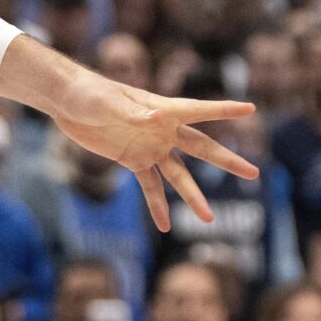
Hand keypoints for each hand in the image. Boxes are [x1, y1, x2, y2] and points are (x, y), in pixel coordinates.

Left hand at [41, 72, 256, 230]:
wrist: (67, 102)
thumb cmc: (89, 93)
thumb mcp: (109, 103)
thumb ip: (135, 114)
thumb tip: (159, 119)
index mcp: (162, 109)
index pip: (200, 110)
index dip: (225, 110)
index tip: (251, 110)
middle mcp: (163, 129)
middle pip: (201, 147)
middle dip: (227, 161)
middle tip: (253, 174)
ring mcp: (151, 147)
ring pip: (179, 175)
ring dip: (193, 196)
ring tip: (209, 220)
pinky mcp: (134, 161)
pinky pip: (151, 186)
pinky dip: (158, 206)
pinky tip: (166, 227)